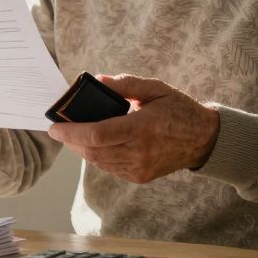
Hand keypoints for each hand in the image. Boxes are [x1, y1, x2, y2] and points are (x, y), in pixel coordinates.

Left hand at [46, 74, 219, 183]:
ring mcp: (140, 168)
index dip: (71, 132)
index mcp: (142, 128)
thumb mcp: (155, 88)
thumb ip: (126, 85)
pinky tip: (96, 144)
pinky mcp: (140, 177)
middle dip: (71, 140)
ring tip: (75, 134)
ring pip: (99, 162)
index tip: (54, 126)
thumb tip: (98, 80)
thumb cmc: (178, 109)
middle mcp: (139, 152)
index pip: (96, 134)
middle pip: (92, 151)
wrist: (203, 139)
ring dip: (82, 148)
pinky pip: (110, 168)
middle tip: (60, 129)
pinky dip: (98, 156)